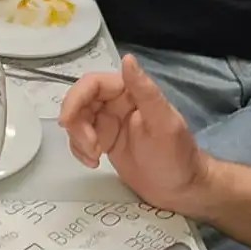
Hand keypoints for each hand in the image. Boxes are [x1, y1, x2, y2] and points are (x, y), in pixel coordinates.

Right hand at [59, 55, 208, 213]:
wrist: (182, 191)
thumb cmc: (177, 157)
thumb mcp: (163, 124)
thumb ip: (144, 90)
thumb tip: (127, 59)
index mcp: (131, 92)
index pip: (93, 84)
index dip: (76, 98)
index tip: (68, 122)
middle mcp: (117, 103)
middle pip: (80, 101)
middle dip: (76, 124)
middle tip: (89, 147)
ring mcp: (109, 122)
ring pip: (78, 119)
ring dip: (78, 138)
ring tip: (94, 157)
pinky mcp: (104, 140)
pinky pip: (81, 137)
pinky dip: (80, 149)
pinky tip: (93, 162)